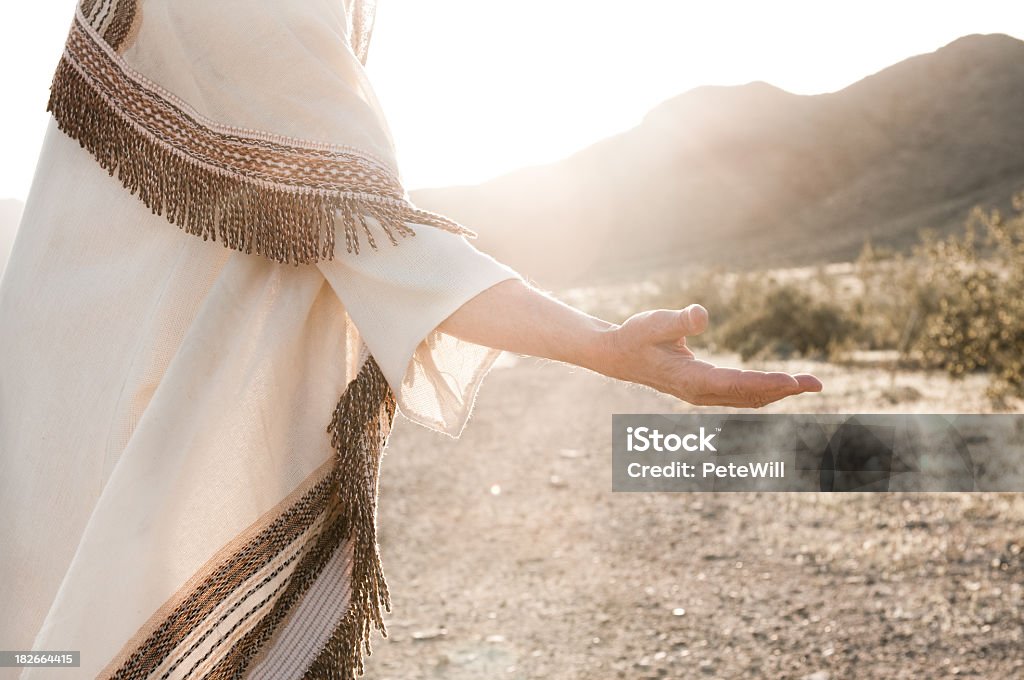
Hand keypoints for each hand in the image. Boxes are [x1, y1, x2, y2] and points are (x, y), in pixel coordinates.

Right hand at [600, 304, 822, 406]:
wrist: (617, 356)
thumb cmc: (635, 336)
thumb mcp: (653, 322)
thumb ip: (678, 320)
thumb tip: (702, 315)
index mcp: (690, 380)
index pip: (735, 385)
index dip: (765, 383)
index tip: (793, 381)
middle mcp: (699, 392)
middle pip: (749, 396)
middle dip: (784, 390)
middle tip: (816, 383)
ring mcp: (702, 394)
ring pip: (747, 398)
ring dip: (778, 392)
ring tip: (809, 384)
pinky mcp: (704, 389)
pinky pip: (740, 394)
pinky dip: (763, 390)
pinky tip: (781, 385)